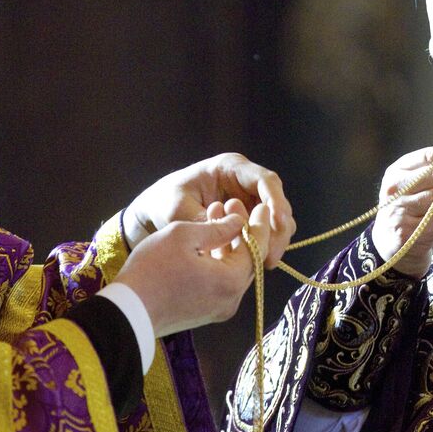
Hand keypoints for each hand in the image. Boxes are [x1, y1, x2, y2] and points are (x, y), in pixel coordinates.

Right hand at [115, 199, 268, 336]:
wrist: (124, 314)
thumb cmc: (151, 271)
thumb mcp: (183, 236)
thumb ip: (217, 227)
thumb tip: (238, 222)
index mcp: (230, 281)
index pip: (257, 247)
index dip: (259, 224)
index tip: (261, 206)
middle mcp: (231, 299)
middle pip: (248, 260)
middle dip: (242, 231)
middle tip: (232, 206)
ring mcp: (218, 309)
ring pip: (233, 270)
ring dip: (228, 245)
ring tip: (216, 218)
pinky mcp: (205, 313)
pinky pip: (220, 282)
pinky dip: (218, 261)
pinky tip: (206, 243)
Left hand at [123, 153, 294, 267]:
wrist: (154, 213)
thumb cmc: (163, 202)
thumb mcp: (177, 210)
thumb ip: (204, 221)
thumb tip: (232, 234)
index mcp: (230, 168)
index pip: (265, 180)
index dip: (276, 201)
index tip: (278, 223)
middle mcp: (245, 181)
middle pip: (276, 201)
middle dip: (278, 229)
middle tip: (271, 255)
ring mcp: (249, 199)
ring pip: (276, 218)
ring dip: (274, 240)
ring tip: (265, 263)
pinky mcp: (248, 218)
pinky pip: (264, 231)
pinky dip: (264, 245)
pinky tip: (257, 262)